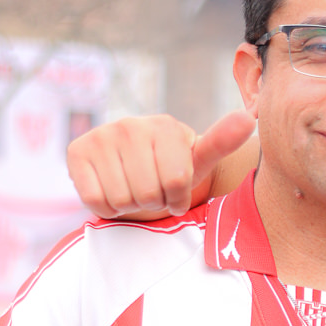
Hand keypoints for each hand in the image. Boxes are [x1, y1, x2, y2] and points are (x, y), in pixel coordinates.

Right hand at [68, 110, 251, 220]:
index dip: (177, 197)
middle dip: (153, 202)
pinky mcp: (76, 152)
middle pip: (148, 194)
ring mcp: (102, 136)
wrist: (133, 172)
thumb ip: (221, 142)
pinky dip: (106, 206)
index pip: (176, 182)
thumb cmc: (170, 171)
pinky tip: (111, 190)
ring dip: (129, 206)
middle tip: (151, 190)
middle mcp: (131, 125)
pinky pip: (95, 199)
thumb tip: (250, 119)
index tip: (175, 188)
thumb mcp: (198, 161)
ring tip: (132, 189)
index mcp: (166, 126)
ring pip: (122, 199)